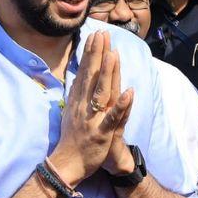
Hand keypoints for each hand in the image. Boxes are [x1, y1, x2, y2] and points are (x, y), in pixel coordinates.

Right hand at [48, 32, 133, 184]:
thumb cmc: (72, 137)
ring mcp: (93, 119)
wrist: (68, 163)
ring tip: (113, 54)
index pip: (84, 72)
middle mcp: (84, 106)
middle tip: (103, 34)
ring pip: (102, 92)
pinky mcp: (102, 133)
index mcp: (78, 100)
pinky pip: (113, 118)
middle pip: (92, 76)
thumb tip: (80, 75)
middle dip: (98, 54)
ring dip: (107, 73)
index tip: (94, 35)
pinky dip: (122, 106)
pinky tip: (129, 92)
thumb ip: (77, 93)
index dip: (90, 53)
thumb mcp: (71, 111)